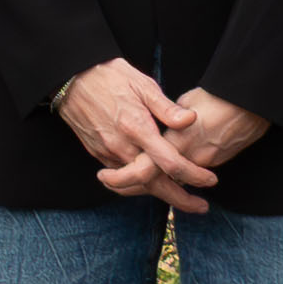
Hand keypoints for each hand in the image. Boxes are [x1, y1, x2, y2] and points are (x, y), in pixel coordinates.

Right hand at [56, 63, 252, 207]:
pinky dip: (140, 184)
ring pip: (137, 185)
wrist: (72, 78)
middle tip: (201, 207)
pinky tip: (154, 181)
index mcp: (137, 127)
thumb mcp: (142, 84)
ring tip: (181, 198)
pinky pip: (122, 178)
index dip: (193, 174)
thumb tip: (191, 120)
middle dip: (180, 200)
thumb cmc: (110, 76)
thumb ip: (167, 107)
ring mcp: (107, 153)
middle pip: (154, 185)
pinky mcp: (98, 154)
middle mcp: (122, 146)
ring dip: (160, 194)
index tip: (210, 179)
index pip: (169, 162)